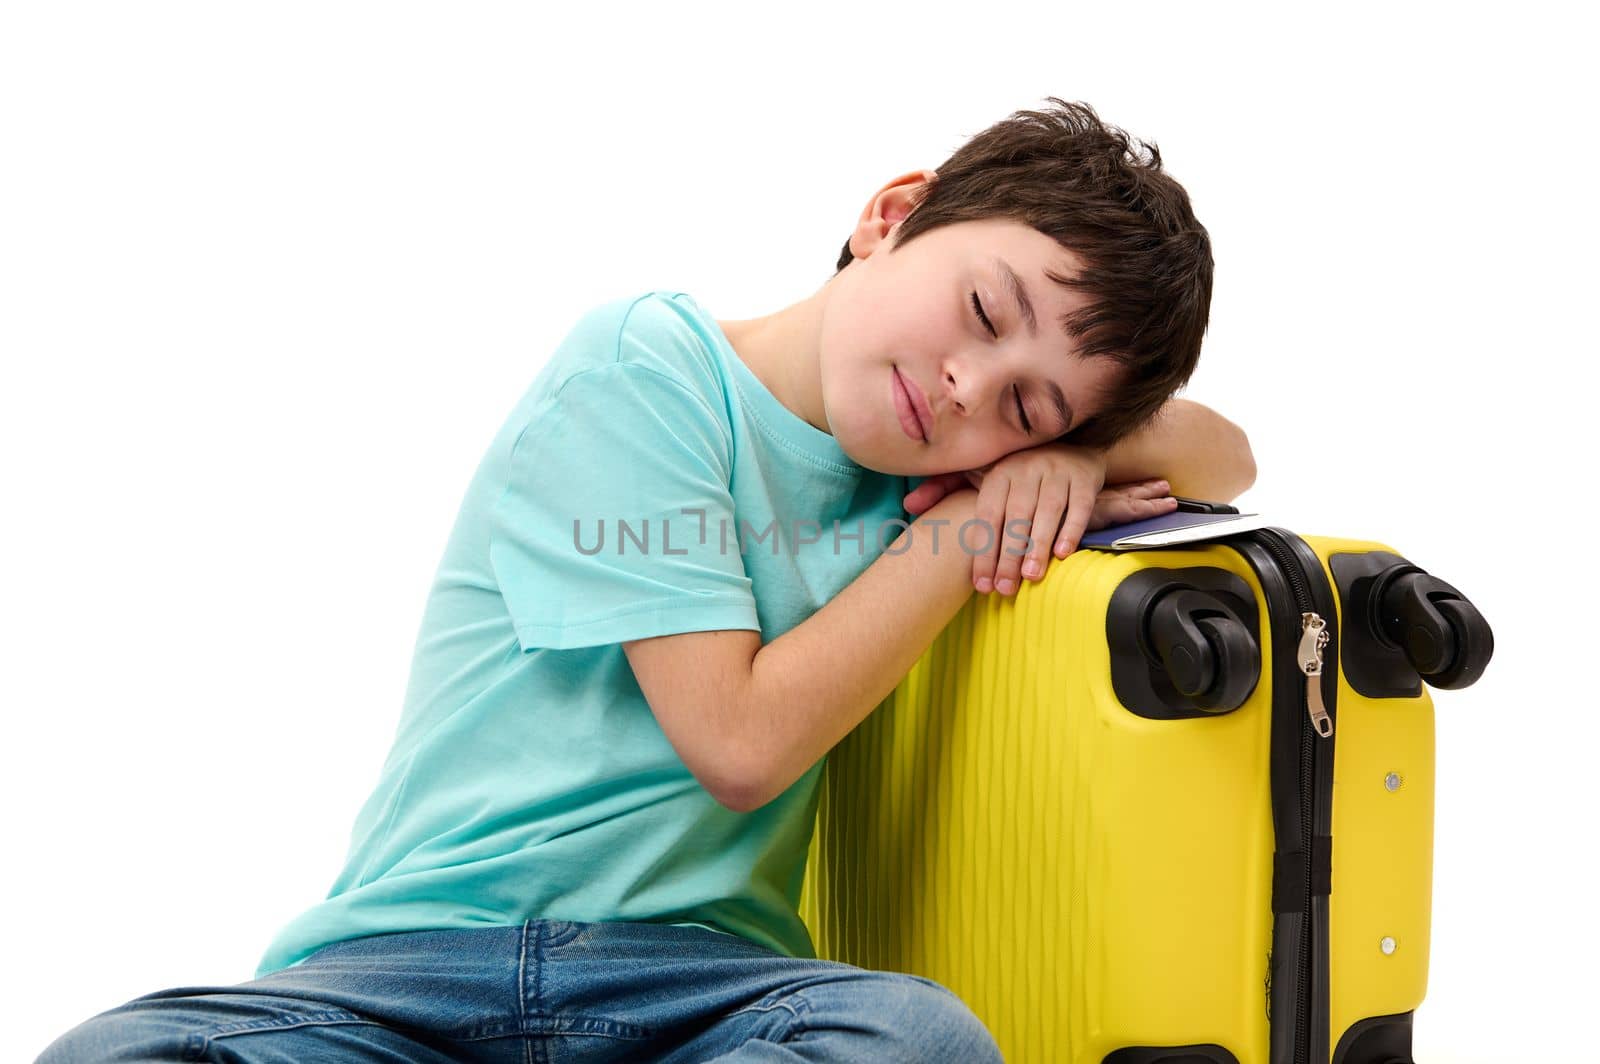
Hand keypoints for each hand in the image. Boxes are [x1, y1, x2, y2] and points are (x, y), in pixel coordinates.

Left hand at [903, 445, 1177, 593]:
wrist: (1069, 444)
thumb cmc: (1016, 469)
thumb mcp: (980, 472)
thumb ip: (944, 488)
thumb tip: (908, 504)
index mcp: (997, 473)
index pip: (987, 516)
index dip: (982, 550)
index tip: (980, 584)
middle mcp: (1025, 471)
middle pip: (1015, 517)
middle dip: (1008, 555)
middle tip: (1004, 589)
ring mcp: (1056, 473)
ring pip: (1047, 512)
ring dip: (1038, 545)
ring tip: (1030, 577)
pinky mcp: (1084, 480)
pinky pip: (1078, 507)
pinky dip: (1072, 529)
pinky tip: (1063, 554)